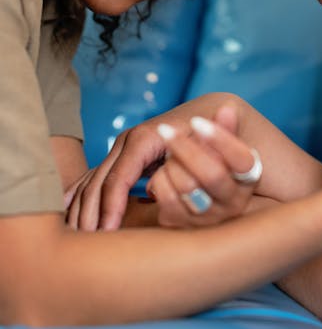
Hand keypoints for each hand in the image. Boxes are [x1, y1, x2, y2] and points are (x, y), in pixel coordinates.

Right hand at [65, 104, 259, 230]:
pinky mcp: (123, 157)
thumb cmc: (212, 129)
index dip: (112, 206)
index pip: (120, 176)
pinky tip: (74, 218)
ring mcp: (123, 148)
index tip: (107, 233)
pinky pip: (97, 177)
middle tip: (89, 245)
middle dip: (91, 213)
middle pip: (100, 180)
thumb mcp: (213, 137)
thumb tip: (189, 161)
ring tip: (81, 239)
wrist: (208, 111)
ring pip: (93, 179)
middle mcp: (129, 141)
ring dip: (83, 210)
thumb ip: (208, 148)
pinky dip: (83, 197)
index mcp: (145, 136)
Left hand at [145, 107, 260, 227]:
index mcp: (248, 178)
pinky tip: (160, 174)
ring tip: (167, 156)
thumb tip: (227, 108)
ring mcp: (210, 218)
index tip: (197, 121)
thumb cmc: (214, 165)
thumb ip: (226, 129)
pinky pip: (166, 201)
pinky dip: (158, 182)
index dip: (220, 139)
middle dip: (184, 147)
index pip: (242, 159)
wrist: (200, 203)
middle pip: (211, 174)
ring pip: (187, 187)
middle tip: (165, 129)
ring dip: (170, 165)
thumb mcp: (224, 148)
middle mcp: (234, 203)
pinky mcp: (185, 227)